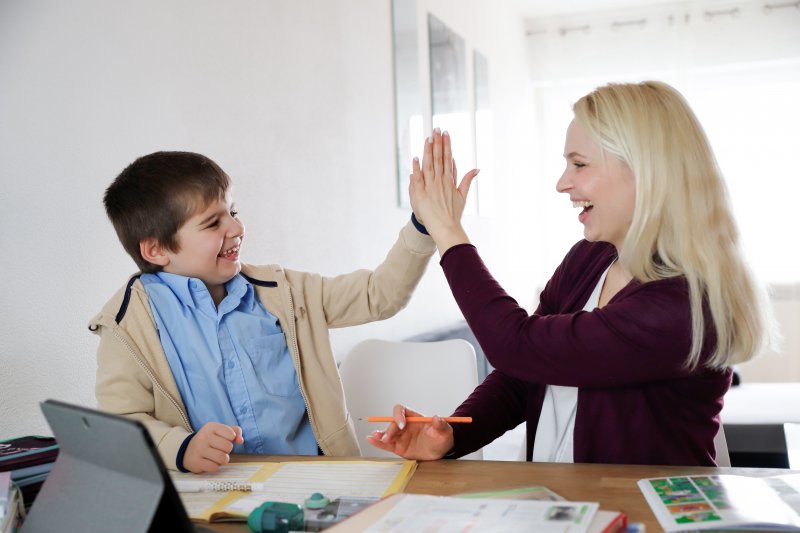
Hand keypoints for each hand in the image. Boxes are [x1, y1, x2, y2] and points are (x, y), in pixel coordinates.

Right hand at [183, 422, 243, 472]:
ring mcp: (199, 449)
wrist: (188, 450)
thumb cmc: (210, 440)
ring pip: (222, 458)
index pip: (231, 434)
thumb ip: (236, 432)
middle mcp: (204, 436)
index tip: (225, 439)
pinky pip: (214, 467)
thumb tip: (241, 441)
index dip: (231, 439)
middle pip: (228, 447)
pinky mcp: (196, 462)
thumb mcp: (221, 431)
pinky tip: (210, 462)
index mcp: (211, 427)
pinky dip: (215, 466)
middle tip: (220, 449)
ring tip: (217, 457)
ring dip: (223, 459)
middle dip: (227, 450)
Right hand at [366, 404, 453, 460]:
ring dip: (381, 435)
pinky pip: (386, 444)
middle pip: (392, 423)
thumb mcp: (445, 432)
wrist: (441, 452)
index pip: (401, 410)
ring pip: (387, 433)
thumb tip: (436, 417)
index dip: (399, 416)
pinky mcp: (398, 447)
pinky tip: (371, 440)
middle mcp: (405, 425)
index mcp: (414, 417)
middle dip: (390, 430)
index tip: (402, 425)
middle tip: (389, 438)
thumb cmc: (442, 438)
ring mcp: (400, 436)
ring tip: (376, 437)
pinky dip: (377, 442)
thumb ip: (441, 425)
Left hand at [409, 129, 478, 253]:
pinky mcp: (422, 195)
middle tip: (437, 129)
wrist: (447, 229)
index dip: (446, 145)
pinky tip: (416, 158)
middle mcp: (441, 182)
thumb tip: (477, 168)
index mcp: (450, 181)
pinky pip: (419, 180)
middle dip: (438, 143)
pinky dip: (417, 169)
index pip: (447, 158)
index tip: (445, 133)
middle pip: (439, 159)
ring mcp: (431, 188)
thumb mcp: (463, 195)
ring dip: (428, 151)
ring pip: (429, 166)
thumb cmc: (454, 214)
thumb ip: (468, 180)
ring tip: (429, 138)